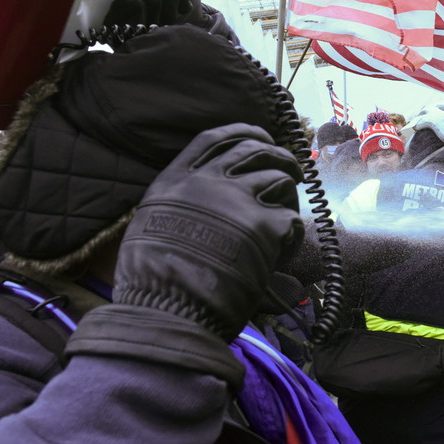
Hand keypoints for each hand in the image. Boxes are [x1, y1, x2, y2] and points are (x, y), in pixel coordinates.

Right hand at [115, 123, 302, 339]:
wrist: (167, 311)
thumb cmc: (154, 281)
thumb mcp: (150, 226)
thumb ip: (178, 205)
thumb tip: (202, 201)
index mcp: (176, 179)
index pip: (214, 139)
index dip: (243, 132)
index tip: (262, 135)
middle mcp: (208, 181)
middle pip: (255, 150)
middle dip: (281, 155)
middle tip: (293, 171)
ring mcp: (237, 200)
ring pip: (279, 179)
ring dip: (290, 196)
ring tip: (286, 215)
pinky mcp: (263, 226)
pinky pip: (291, 219)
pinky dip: (292, 235)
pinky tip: (282, 252)